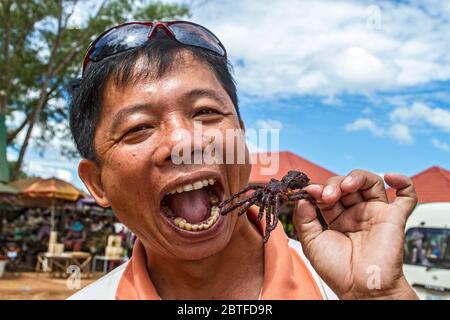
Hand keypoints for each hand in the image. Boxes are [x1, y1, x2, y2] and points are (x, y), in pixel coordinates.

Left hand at [293, 170, 418, 299]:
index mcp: (337, 218)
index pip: (328, 194)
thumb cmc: (338, 271)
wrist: (361, 288)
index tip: (310, 192)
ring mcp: (375, 213)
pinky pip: (407, 197)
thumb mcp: (311, 243)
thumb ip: (304, 219)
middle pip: (347, 185)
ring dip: (357, 178)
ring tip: (346, 187)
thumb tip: (302, 198)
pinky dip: (403, 182)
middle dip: (335, 184)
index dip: (318, 190)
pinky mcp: (394, 217)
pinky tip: (390, 177)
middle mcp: (356, 213)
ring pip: (370, 183)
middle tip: (327, 195)